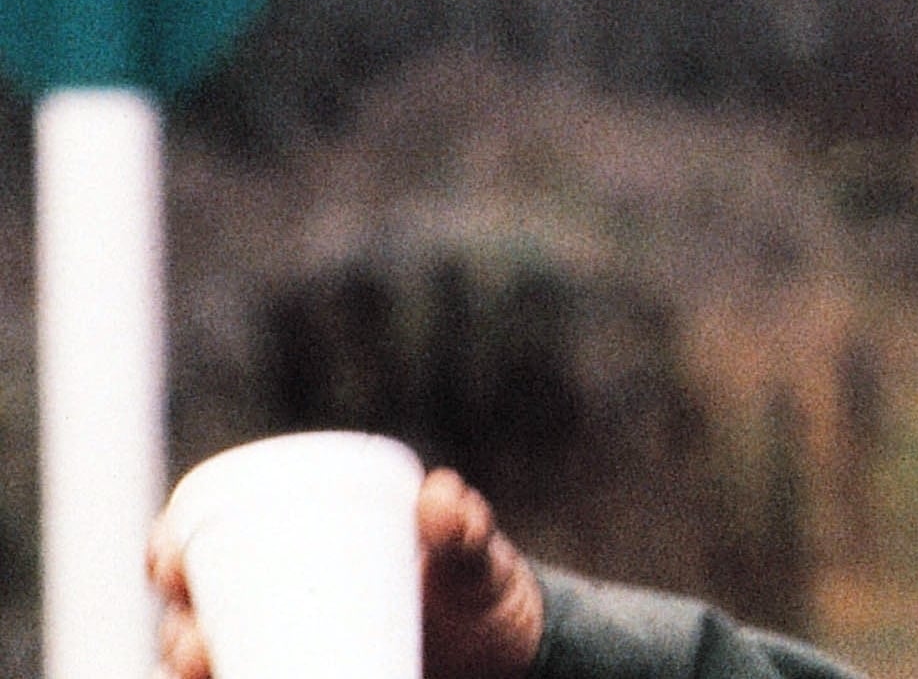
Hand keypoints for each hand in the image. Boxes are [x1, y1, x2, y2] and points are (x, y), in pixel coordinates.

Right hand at [153, 468, 546, 678]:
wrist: (511, 652)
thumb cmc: (479, 590)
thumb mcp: (473, 561)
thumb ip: (463, 530)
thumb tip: (440, 495)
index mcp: (298, 554)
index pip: (209, 546)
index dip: (168, 550)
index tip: (167, 559)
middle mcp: (279, 609)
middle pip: (196, 619)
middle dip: (177, 632)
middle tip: (196, 643)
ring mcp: (291, 656)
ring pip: (214, 667)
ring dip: (190, 673)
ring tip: (206, 675)